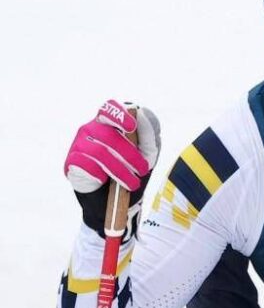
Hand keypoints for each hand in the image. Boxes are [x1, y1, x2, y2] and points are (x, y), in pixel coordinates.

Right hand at [64, 99, 160, 237]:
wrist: (116, 199)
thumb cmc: (133, 169)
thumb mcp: (148, 153)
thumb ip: (148, 133)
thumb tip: (142, 113)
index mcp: (110, 122)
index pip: (110, 108)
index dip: (119, 114)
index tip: (131, 126)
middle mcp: (91, 128)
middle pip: (108, 134)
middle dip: (130, 154)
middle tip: (143, 170)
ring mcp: (79, 144)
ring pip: (99, 152)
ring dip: (120, 170)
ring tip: (132, 184)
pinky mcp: (71, 161)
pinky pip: (85, 164)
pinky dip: (100, 175)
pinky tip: (106, 181)